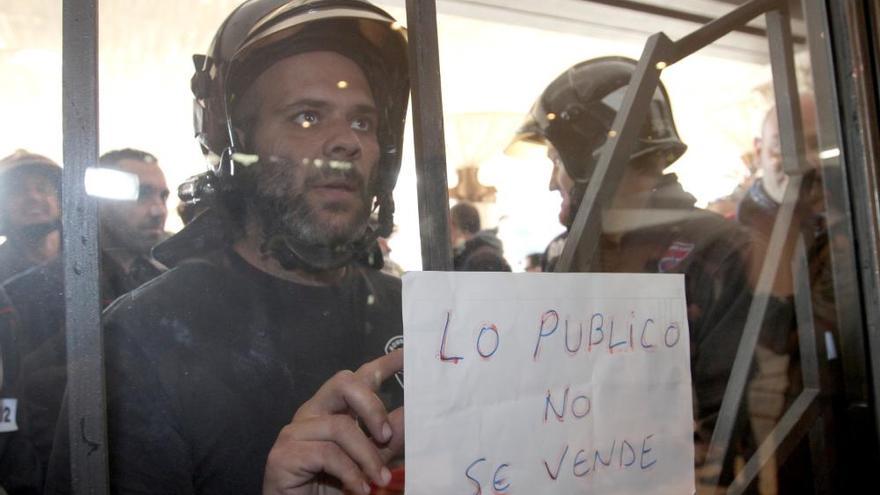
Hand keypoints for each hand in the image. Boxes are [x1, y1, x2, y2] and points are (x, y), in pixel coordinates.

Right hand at [263, 350, 403, 494]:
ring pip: (340, 426)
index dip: (383, 363)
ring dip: (367, 456)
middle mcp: (311, 413)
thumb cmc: (332, 488)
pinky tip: (359, 488)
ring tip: (380, 480)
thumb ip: (386, 441)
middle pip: (344, 383)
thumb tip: (409, 415)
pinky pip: (327, 453)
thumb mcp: (368, 463)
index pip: (357, 379)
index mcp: (332, 411)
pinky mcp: (284, 453)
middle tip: (386, 436)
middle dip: (372, 406)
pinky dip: (350, 472)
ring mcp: (295, 431)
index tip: (408, 353)